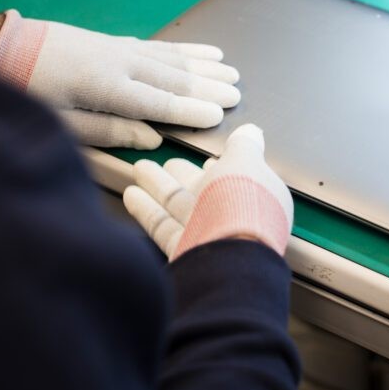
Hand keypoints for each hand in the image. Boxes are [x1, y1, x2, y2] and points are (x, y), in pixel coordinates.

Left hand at [0, 10, 240, 148]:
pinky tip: (197, 51)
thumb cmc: (26, 92)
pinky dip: (182, 48)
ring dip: (202, 64)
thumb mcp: (62, 123)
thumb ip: (108, 131)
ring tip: (229, 69)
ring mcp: (118, 48)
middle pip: (174, 76)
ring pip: (170, 56)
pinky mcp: (112, 41)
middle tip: (237, 92)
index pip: (161, 102)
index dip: (193, 110)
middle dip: (208, 85)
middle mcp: (121, 63)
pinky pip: (157, 45)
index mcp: (109, 87)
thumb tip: (151, 137)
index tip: (220, 114)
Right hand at [123, 124, 293, 260]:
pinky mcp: (184, 250)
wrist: (229, 257)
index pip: (236, 178)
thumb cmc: (243, 205)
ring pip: (179, 206)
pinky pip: (163, 225)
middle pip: (202, 192)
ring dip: (157, 186)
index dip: (219, 168)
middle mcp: (234, 217)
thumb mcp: (246, 161)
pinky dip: (147, 208)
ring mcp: (208, 235)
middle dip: (181, 176)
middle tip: (162, 164)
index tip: (203, 159)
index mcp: (257, 196)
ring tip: (139, 169)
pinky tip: (132, 194)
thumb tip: (250, 132)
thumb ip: (244, 146)